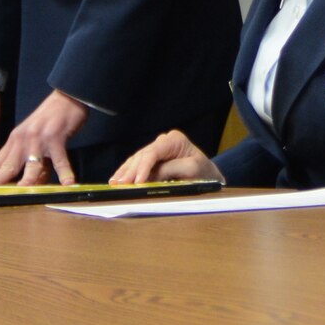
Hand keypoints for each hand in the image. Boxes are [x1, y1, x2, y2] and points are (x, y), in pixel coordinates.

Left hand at [0, 89, 90, 184]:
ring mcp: (38, 139)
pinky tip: (68, 183)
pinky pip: (60, 159)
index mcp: (14, 141)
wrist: (65, 98)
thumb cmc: (50, 120)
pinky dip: (64, 171)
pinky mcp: (55, 137)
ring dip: (28, 179)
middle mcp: (22, 141)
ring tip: (24, 192)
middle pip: (7, 166)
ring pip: (31, 165)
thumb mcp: (36, 141)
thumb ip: (34, 163)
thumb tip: (34, 185)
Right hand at [110, 131, 224, 184]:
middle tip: (120, 184)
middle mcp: (163, 142)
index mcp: (174, 140)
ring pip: (136, 159)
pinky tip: (118, 179)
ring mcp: (157, 149)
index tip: (137, 181)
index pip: (153, 152)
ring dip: (125, 172)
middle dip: (130, 171)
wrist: (209, 176)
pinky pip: (137, 164)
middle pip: (142, 156)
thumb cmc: (204, 173)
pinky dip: (128, 172)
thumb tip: (149, 176)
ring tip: (115, 183)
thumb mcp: (191, 170)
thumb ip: (170, 170)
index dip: (143, 167)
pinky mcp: (153, 159)